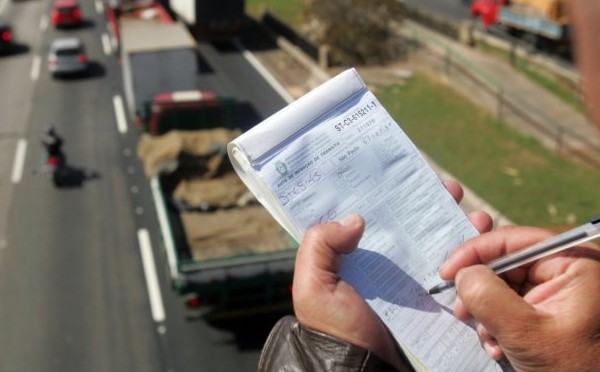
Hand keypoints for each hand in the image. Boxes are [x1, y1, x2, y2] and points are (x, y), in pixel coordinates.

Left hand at [292, 181, 492, 368]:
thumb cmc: (336, 330)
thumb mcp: (314, 286)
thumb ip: (320, 246)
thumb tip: (356, 219)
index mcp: (354, 256)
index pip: (372, 215)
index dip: (389, 191)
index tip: (408, 171)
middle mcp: (384, 263)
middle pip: (410, 222)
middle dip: (433, 201)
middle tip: (450, 188)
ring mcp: (411, 280)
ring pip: (436, 242)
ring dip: (458, 223)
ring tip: (475, 216)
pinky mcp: (432, 299)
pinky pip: (454, 271)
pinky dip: (472, 254)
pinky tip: (484, 241)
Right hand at [440, 226, 599, 370]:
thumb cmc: (575, 369)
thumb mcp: (527, 334)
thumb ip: (490, 298)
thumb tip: (463, 273)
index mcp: (575, 262)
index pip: (514, 240)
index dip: (475, 252)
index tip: (447, 272)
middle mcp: (568, 269)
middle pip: (506, 262)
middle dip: (480, 290)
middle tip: (463, 311)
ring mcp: (559, 290)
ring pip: (504, 285)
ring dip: (487, 312)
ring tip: (489, 338)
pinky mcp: (550, 309)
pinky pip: (512, 304)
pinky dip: (497, 323)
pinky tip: (499, 345)